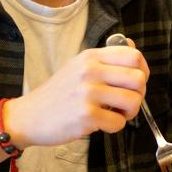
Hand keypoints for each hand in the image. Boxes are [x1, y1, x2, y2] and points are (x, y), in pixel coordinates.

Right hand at [6, 44, 149, 147]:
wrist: (28, 116)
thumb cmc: (59, 94)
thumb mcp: (79, 66)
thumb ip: (106, 58)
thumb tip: (133, 45)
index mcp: (91, 57)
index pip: (134, 55)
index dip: (143, 71)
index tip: (135, 83)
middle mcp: (90, 71)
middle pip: (139, 79)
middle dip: (139, 94)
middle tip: (125, 102)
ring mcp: (88, 92)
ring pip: (133, 101)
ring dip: (129, 112)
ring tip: (114, 113)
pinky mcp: (86, 115)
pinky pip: (119, 123)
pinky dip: (114, 127)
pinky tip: (101, 123)